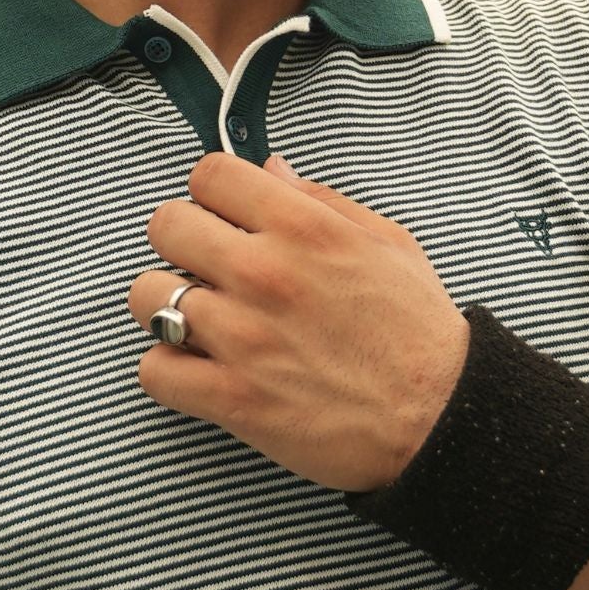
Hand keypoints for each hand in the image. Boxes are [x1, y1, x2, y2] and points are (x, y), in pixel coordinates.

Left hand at [127, 151, 470, 491]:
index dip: (213, 194)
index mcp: (303, 228)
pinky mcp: (233, 399)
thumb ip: (322, 202)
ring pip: (146, 297)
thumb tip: (270, 171)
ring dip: (166, 306)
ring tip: (196, 321)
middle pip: (166, 226)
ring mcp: (243, 338)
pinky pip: (153, 371)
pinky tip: (196, 370)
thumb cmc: (420, 330)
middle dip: (182, 242)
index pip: (209, 175)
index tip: (226, 217)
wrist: (442, 418)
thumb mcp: (388, 243)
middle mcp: (265, 274)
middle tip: (208, 268)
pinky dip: (167, 371)